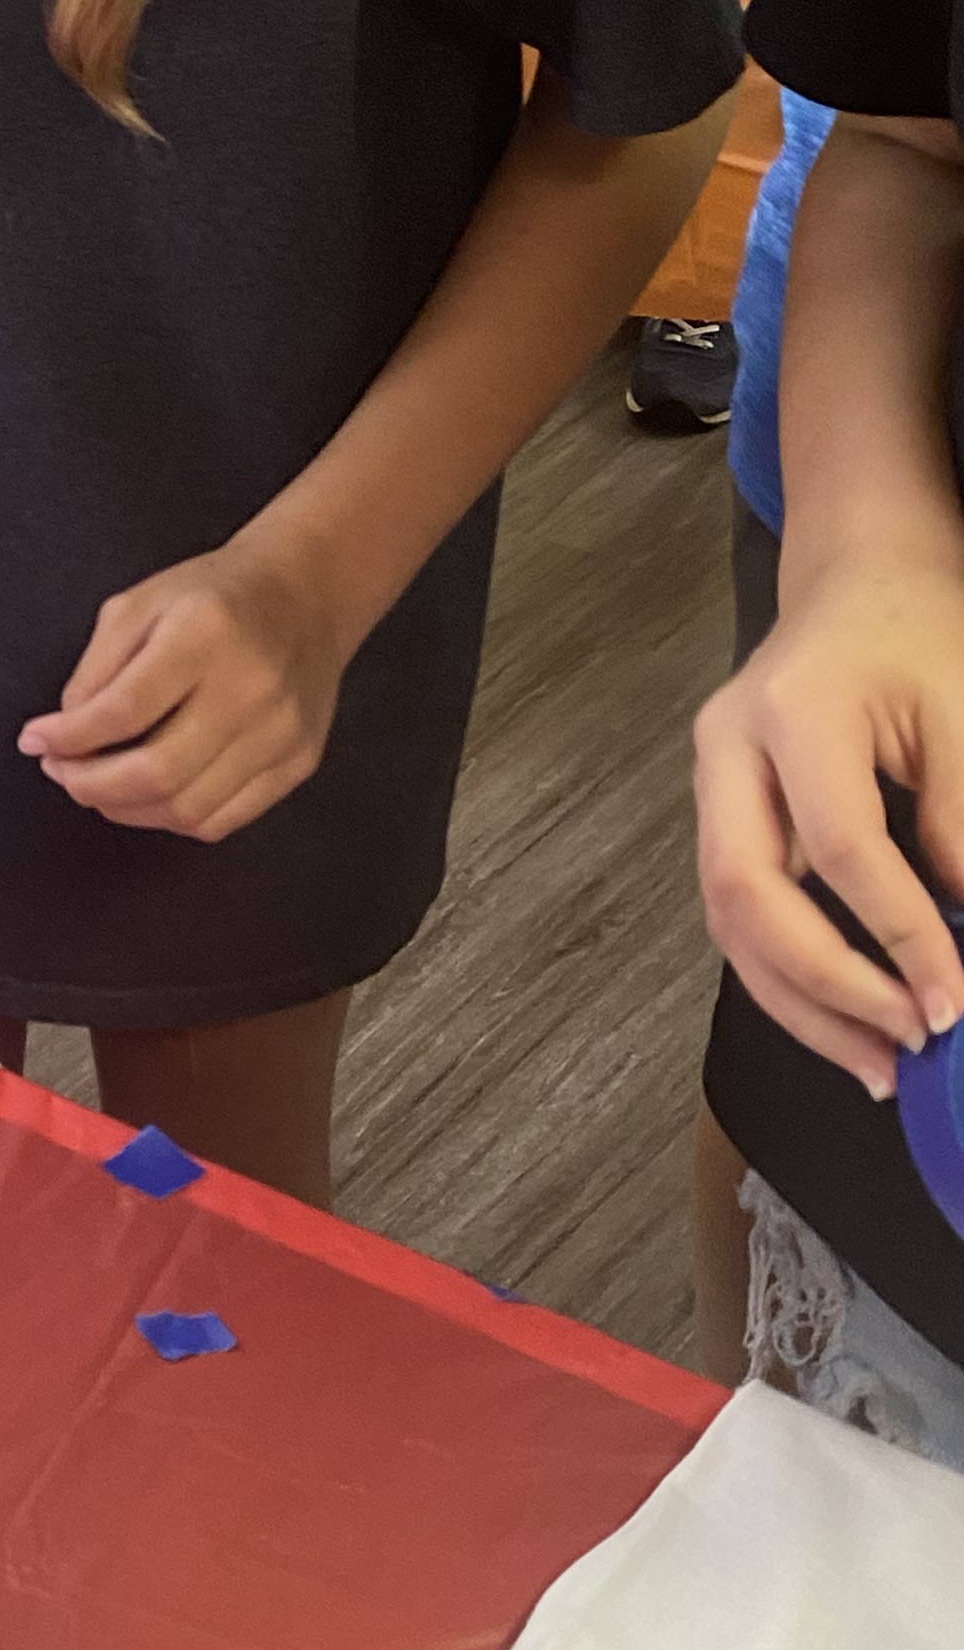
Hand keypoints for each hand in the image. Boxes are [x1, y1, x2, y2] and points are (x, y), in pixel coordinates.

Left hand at [20, 538, 346, 842]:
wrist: (306, 595)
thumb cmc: (211, 597)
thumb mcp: (139, 605)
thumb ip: (95, 669)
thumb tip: (62, 737)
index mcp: (205, 633)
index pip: (123, 710)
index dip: (68, 737)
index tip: (34, 740)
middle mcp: (251, 687)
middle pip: (157, 771)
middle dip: (88, 784)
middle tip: (60, 770)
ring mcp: (281, 732)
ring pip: (187, 808)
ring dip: (124, 807)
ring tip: (96, 783)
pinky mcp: (298, 762)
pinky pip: (222, 820)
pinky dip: (170, 817)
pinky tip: (145, 794)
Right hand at [693, 562, 963, 1099]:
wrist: (859, 582)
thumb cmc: (916, 633)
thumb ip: (962, 828)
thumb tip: (963, 948)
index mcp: (790, 711)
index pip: (839, 846)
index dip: (899, 934)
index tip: (954, 1003)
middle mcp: (727, 752)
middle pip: (745, 894)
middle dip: (825, 987)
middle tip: (905, 1045)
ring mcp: (710, 785)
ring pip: (726, 920)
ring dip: (800, 1004)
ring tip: (878, 1067)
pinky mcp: (719, 816)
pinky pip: (738, 914)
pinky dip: (788, 979)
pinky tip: (846, 1022)